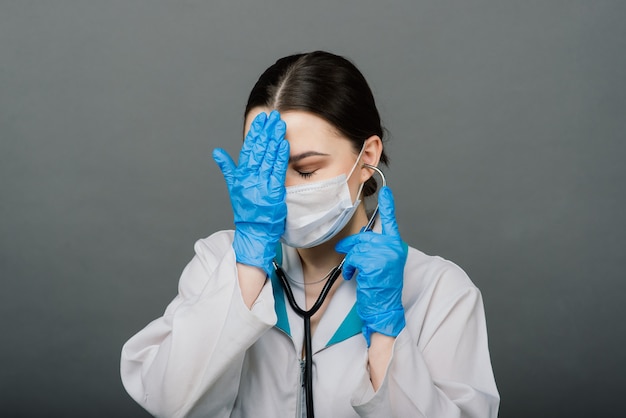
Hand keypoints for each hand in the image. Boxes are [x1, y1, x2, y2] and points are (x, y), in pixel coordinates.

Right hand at [213, 110, 289, 274]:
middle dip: (267, 132)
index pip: (248, 150)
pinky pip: (277, 172)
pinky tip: (283, 144)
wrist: (253, 231)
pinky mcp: (274, 193)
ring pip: (268, 159)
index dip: (255, 134)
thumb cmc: (245, 209)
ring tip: (280, 125)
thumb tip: (217, 152)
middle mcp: (250, 179)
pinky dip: (280, 158)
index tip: (262, 120)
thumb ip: (227, 168)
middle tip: (274, 117)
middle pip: (259, 151)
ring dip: (275, 140)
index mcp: (241, 176)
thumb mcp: (233, 188)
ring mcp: (262, 185)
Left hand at [335, 186, 406, 345]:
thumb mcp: (381, 264)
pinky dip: (348, 267)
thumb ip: (374, 249)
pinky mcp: (375, 263)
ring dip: (349, 260)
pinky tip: (351, 275)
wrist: (385, 310)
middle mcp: (393, 248)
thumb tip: (356, 241)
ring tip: (351, 271)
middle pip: (364, 237)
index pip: (391, 222)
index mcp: (395, 246)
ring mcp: (385, 255)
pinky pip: (353, 258)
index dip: (388, 205)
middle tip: (346, 257)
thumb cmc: (380, 289)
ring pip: (356, 248)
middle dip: (351, 246)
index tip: (386, 190)